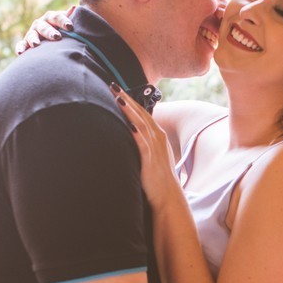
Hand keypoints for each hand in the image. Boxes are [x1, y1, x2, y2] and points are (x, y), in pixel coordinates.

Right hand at [16, 6, 75, 54]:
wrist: (52, 38)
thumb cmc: (63, 30)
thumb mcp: (66, 23)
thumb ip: (70, 17)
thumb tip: (74, 8)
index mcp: (51, 17)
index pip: (57, 17)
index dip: (63, 21)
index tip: (70, 27)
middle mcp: (40, 23)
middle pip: (44, 27)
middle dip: (50, 32)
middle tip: (57, 37)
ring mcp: (32, 33)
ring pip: (32, 35)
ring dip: (33, 39)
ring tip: (36, 44)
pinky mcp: (26, 42)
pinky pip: (22, 44)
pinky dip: (20, 48)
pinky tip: (21, 53)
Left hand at [113, 86, 180, 208]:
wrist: (169, 196)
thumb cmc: (158, 179)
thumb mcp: (153, 156)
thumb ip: (144, 145)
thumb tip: (131, 137)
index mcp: (158, 136)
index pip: (143, 113)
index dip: (131, 100)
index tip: (118, 90)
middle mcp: (158, 138)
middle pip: (141, 113)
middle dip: (127, 98)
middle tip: (113, 85)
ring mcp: (155, 147)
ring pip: (140, 123)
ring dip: (129, 110)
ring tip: (117, 97)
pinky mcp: (150, 158)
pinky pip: (142, 142)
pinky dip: (135, 131)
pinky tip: (128, 123)